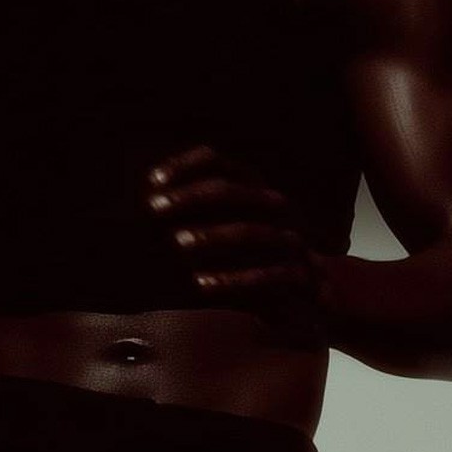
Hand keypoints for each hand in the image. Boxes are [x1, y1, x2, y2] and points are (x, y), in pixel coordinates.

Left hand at [144, 144, 326, 344]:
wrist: (310, 289)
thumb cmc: (253, 254)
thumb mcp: (228, 225)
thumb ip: (195, 212)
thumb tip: (141, 201)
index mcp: (255, 188)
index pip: (218, 163)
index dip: (185, 166)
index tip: (152, 180)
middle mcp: (274, 207)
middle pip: (232, 190)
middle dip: (190, 198)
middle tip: (154, 209)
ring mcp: (290, 239)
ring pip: (251, 231)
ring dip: (211, 235)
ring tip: (177, 244)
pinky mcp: (299, 273)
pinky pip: (266, 274)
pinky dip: (232, 279)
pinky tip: (200, 284)